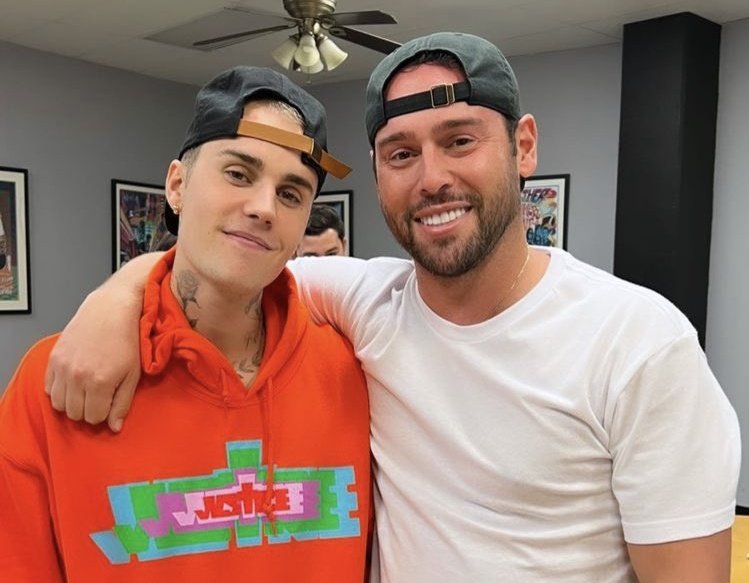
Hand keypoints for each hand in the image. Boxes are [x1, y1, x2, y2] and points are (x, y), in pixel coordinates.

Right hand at [43, 252, 158, 430]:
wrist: (110, 310)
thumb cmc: (127, 341)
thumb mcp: (133, 374)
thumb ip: (123, 403)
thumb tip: (114, 428)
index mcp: (100, 382)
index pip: (94, 418)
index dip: (104, 413)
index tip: (110, 400)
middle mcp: (78, 377)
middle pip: (75, 414)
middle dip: (87, 410)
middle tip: (98, 395)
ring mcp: (62, 367)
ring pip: (58, 405)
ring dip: (72, 403)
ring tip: (86, 390)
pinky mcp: (53, 358)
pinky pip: (48, 389)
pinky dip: (59, 390)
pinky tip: (73, 381)